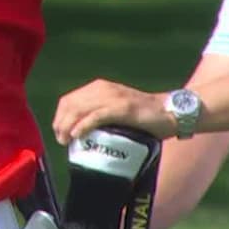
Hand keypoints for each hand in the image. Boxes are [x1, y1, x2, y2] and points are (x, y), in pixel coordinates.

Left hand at [53, 79, 174, 143]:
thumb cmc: (143, 116)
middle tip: (61, 140)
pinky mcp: (123, 108)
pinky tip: (77, 135)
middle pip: (70, 104)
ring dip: (68, 126)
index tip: (59, 133)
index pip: (69, 99)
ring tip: (65, 140)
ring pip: (80, 109)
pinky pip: (97, 116)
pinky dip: (84, 125)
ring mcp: (113, 97)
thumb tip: (79, 133)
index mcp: (99, 87)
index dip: (60, 116)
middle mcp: (103, 89)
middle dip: (61, 123)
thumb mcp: (116, 109)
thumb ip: (100, 115)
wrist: (169, 112)